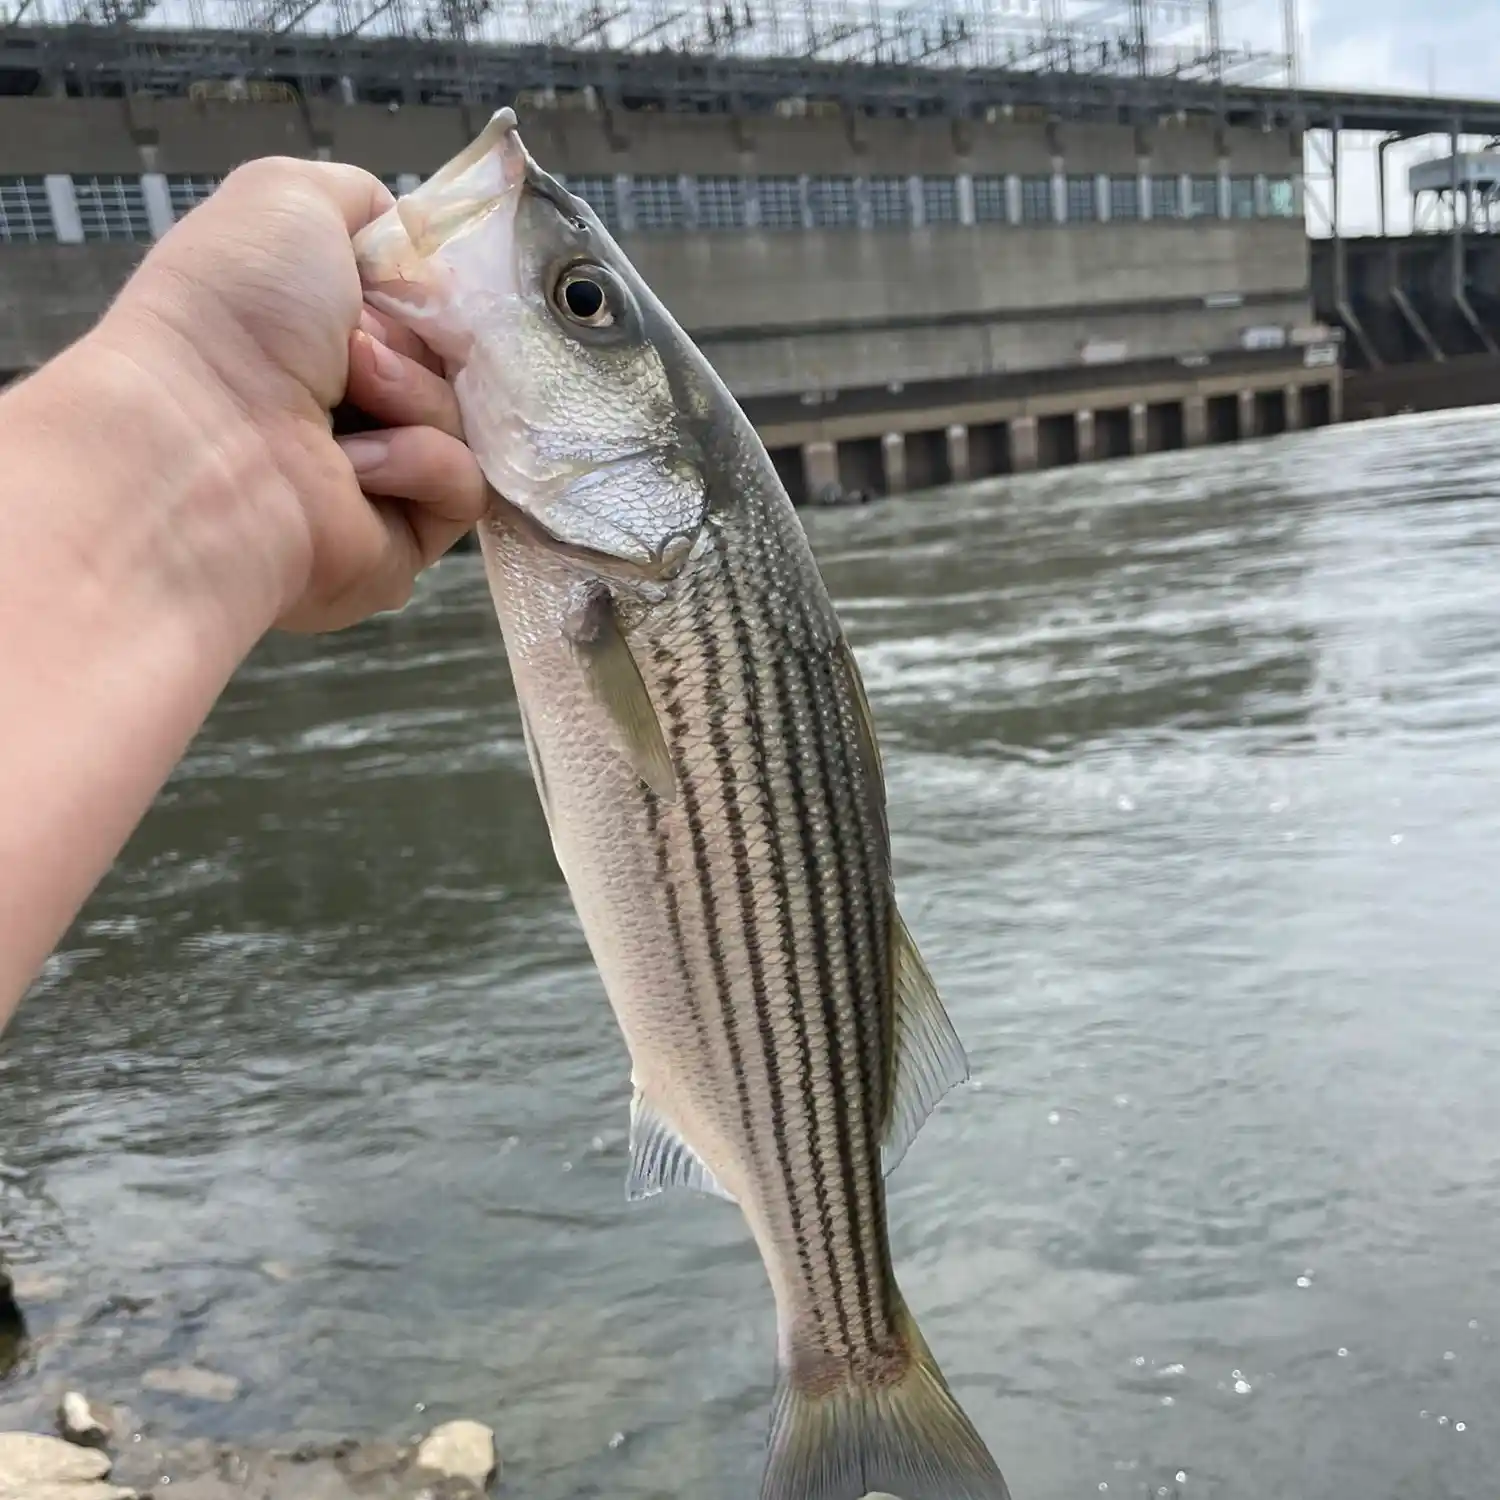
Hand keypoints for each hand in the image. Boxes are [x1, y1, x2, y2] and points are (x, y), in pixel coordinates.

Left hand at [88, 156, 488, 633]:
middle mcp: (344, 406)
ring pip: (465, 420)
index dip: (426, 291)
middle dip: (416, 339)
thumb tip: (403, 234)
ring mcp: (378, 478)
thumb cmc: (233, 319)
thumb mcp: (287, 199)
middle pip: (452, 362)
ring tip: (347, 397)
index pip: (422, 308)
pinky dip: (418, 461)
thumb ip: (359, 200)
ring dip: (413, 393)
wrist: (204, 446)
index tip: (405, 282)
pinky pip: (464, 486)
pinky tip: (353, 467)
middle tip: (354, 344)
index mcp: (315, 334)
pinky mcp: (403, 541)